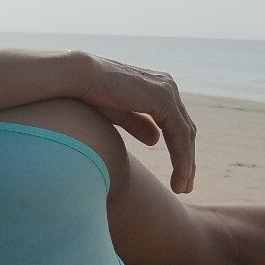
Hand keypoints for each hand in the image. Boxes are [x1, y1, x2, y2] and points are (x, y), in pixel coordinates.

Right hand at [76, 54, 196, 193]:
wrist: (77, 77)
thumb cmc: (89, 93)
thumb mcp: (118, 114)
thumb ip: (138, 124)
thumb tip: (156, 139)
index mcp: (157, 89)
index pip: (176, 125)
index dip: (179, 151)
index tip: (178, 175)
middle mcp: (167, 87)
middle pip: (185, 130)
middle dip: (187, 160)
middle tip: (184, 186)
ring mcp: (167, 91)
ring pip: (186, 135)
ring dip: (187, 163)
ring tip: (182, 187)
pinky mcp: (162, 99)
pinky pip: (179, 134)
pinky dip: (182, 157)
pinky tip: (181, 175)